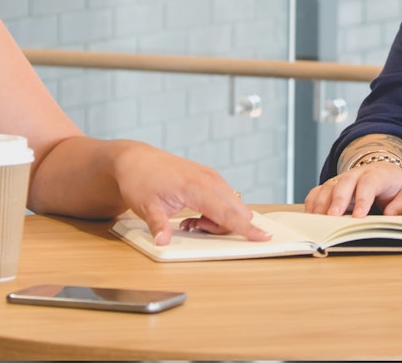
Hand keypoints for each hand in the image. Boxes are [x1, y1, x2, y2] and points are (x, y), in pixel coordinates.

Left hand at [112, 144, 269, 244]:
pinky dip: (216, 211)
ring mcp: (211, 177)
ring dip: (218, 220)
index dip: (247, 228)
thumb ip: (158, 226)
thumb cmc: (141, 180)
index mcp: (196, 187)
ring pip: (232, 206)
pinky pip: (225, 199)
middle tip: (193, 228)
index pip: (228, 214)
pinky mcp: (210, 178)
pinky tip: (195, 214)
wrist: (136, 160)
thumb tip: (162, 242)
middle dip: (223, 228)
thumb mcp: (146, 206)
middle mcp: (209, 180)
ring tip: (190, 222)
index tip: (264, 237)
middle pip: (236, 212)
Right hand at [303, 162, 401, 216]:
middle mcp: (356, 175)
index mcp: (376, 174)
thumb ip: (401, 204)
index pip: (368, 184)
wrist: (384, 172)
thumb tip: (389, 215)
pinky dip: (312, 204)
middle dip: (337, 201)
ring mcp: (341, 180)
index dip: (362, 199)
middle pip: (344, 184)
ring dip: (321, 204)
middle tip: (332, 218)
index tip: (358, 217)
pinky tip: (311, 218)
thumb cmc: (394, 187)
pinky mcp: (331, 187)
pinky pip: (317, 192)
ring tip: (318, 222)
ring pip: (327, 188)